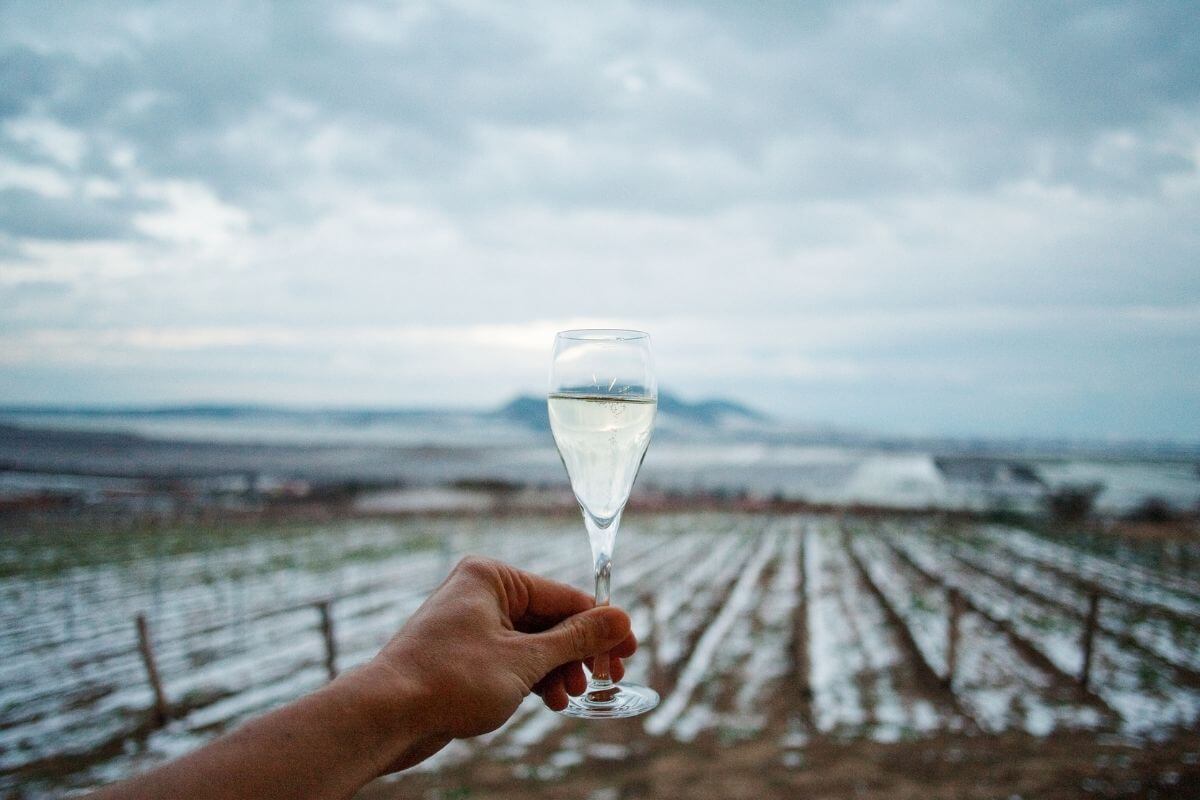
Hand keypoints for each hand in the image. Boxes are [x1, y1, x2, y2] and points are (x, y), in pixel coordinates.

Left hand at [366, 556, 637, 771]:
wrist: (386, 715)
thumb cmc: (449, 680)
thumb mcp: (525, 660)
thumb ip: (576, 639)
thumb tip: (620, 619)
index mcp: (492, 577)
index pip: (564, 597)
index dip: (601, 626)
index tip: (629, 651)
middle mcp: (481, 593)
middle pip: (550, 620)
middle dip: (577, 653)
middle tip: (605, 679)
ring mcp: (471, 624)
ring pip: (533, 643)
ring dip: (557, 670)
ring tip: (569, 696)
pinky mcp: (464, 654)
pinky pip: (512, 659)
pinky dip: (533, 678)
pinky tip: (549, 700)